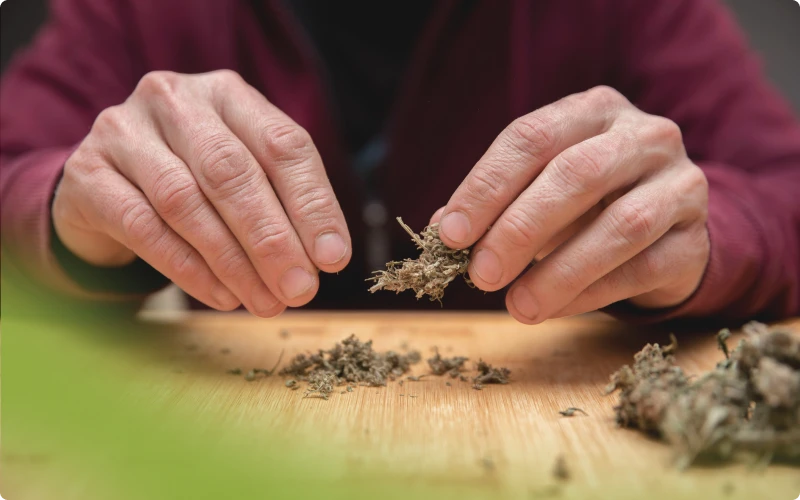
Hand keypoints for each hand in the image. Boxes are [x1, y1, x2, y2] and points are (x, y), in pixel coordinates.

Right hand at [52, 70, 350, 315]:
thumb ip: (285, 206)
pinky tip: (222, 296)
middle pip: (233, 172)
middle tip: (300, 290)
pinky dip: (189, 269)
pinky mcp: (88, 173)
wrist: (108, 186)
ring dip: (233, 262)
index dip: (313, 206)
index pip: (283, 145)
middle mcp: (175, 99)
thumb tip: (327, 258)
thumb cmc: (195, 180)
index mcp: (228, 93)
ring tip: (265, 302)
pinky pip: (144, 227)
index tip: (334, 260)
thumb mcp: (246, 176)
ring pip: (186, 202)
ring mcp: (124, 131)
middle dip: (273, 239)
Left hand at [435, 86, 709, 323]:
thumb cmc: (586, 201)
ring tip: (516, 306)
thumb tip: (444, 230)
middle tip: (481, 275)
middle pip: (577, 175)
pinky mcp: (696, 238)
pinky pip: (643, 269)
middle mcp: (644, 136)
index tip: (452, 235)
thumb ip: (496, 202)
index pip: (531, 137)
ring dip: (559, 271)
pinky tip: (553, 308)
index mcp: (593, 109)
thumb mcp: (538, 187)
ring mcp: (681, 184)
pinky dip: (591, 293)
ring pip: (622, 226)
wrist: (664, 224)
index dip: (486, 187)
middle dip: (520, 229)